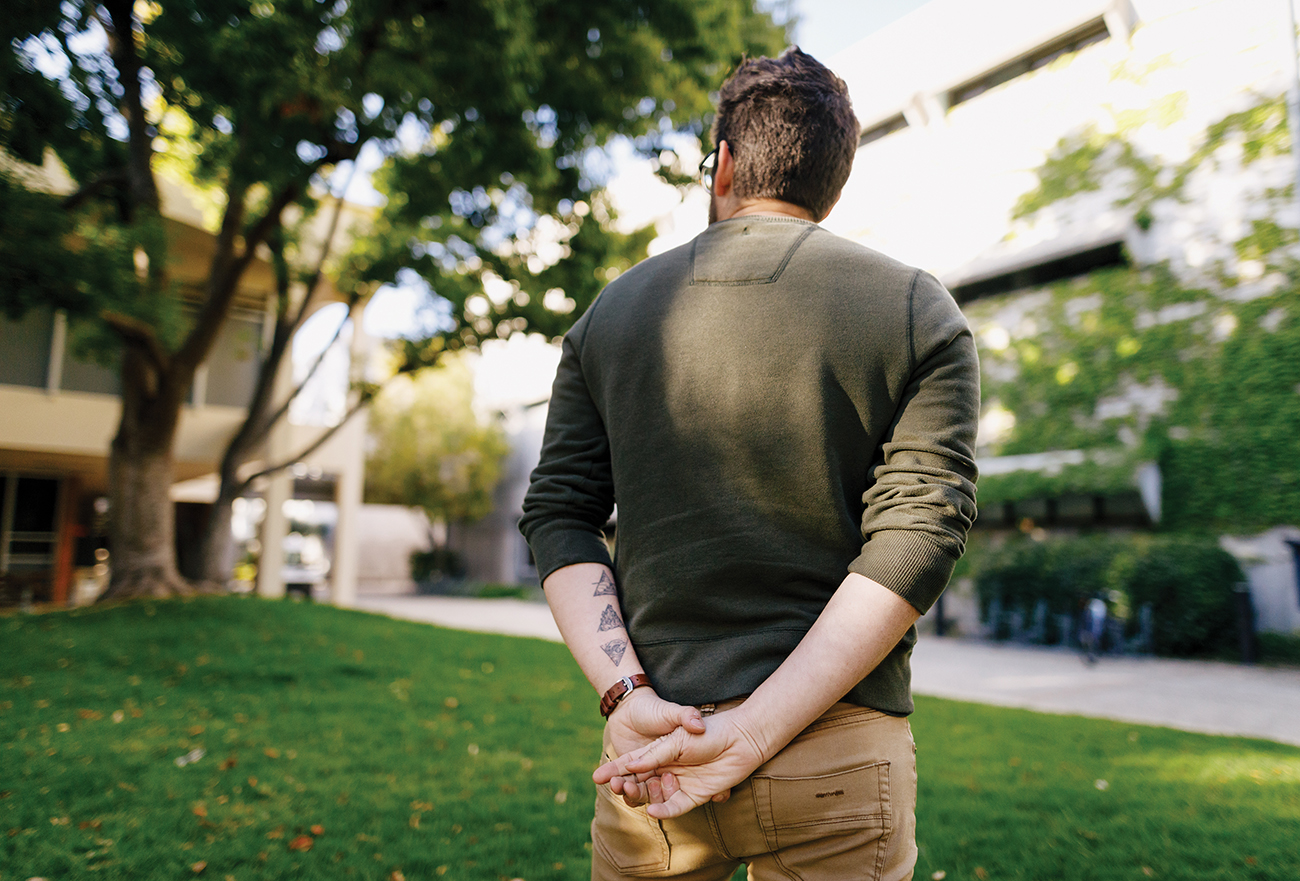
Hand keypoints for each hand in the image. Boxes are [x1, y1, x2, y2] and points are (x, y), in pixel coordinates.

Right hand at [594, 708, 767, 818]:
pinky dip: (663, 810)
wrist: (739, 738)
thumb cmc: (707, 733)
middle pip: (639, 783)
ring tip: (632, 794)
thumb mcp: (675, 739)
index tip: (596, 778)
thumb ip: (654, 754)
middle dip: (624, 786)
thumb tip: (630, 766)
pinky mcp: (694, 796)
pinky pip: (675, 807)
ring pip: (653, 796)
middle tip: (615, 788)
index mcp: (659, 752)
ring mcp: (679, 783)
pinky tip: (653, 810)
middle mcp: (666, 769)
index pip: (631, 764)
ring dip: (641, 797)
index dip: (615, 771)